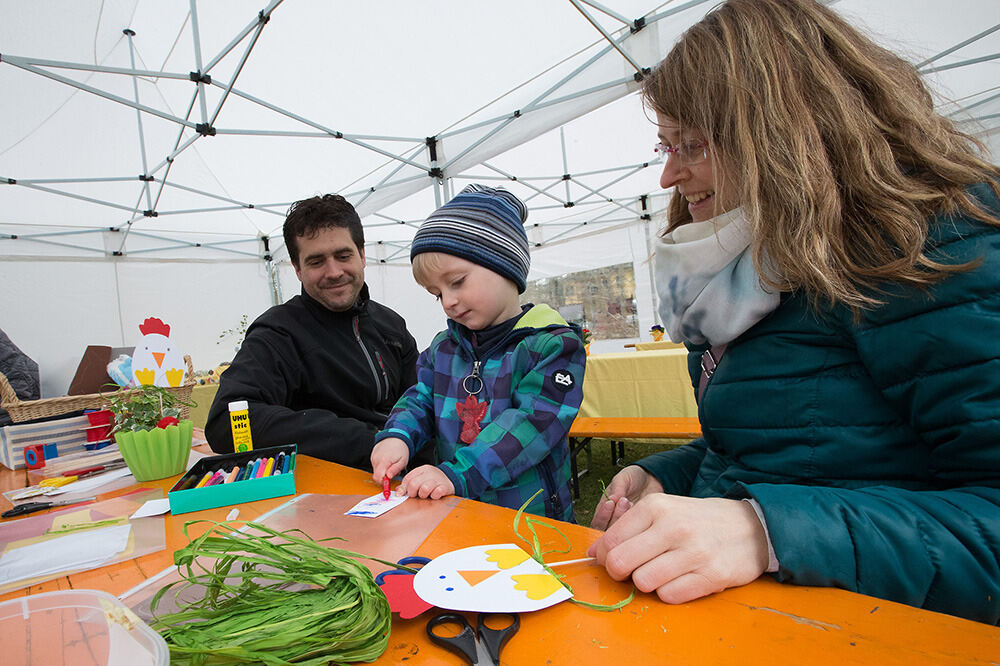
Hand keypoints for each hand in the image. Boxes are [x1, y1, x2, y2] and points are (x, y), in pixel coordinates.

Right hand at [371, 438, 408, 482]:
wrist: (396, 436)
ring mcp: (373, 457)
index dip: (382, 483)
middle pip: (376, 475)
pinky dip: (381, 466)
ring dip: (383, 471)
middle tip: (393, 471)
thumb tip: (388, 477)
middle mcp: (376, 459)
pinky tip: (387, 461)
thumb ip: (395, 470)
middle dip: (384, 477)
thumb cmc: (401, 449)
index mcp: (384, 461)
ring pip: (376, 470)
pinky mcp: (372, 456)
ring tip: (391, 464)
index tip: (388, 482)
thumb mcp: (402, 461)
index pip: (377, 478)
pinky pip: (375, 465)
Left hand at [400, 465, 454, 499]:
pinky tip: (435, 495)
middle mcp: (430, 473)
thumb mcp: (421, 478)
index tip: (402, 495)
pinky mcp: (445, 486)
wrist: (451, 479)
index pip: (408, 478)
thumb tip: (398, 491)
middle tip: (416, 495)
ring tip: (426, 495)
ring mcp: (438, 479)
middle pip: (414, 484)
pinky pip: (436, 493)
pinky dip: (434, 496)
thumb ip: (410, 483)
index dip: (403, 488)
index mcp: (422, 469)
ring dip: (424, 495)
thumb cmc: (433, 480)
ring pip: (424, 489)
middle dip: (413, 493)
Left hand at [587, 494, 768, 603]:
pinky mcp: (711, 576)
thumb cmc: (698, 520)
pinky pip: (670, 596)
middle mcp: (673, 527)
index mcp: (656, 507)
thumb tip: (594, 553)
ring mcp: (694, 552)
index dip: (606, 557)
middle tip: (632, 571)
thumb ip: (628, 529)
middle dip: (620, 573)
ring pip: (643, 582)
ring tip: (661, 572)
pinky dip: (669, 593)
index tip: (614, 560)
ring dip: (647, 583)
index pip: (611, 541)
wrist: (750, 527)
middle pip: (621, 563)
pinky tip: (679, 580)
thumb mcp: (663, 511)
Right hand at [590, 465, 663, 529]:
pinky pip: (636, 531)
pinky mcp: (639, 526)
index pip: (598, 520)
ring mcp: (626, 524)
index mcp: (604, 508)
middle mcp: (613, 519)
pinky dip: (637, 522)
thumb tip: (611, 499)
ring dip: (625, 518)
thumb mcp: (623, 478)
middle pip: (608, 530)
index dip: (603, 515)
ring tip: (631, 503)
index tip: (611, 503)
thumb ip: (617, 488)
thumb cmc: (634, 478)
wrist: (652, 479)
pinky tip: (639, 509)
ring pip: (621, 533)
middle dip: (616, 515)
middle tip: (624, 501)